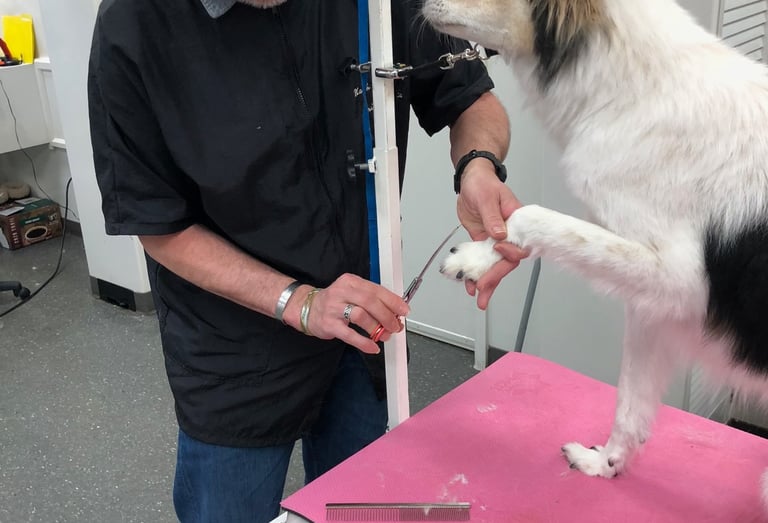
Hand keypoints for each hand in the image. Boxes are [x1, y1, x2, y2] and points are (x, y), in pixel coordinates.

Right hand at [290, 274, 408, 353]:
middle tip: (395, 325)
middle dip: (387, 315)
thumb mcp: (352, 292)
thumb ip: (372, 299)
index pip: (376, 290)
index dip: (393, 301)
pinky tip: (373, 347)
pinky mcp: (329, 325)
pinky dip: (364, 343)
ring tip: (384, 335)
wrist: (307, 308)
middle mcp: (342, 292)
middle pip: (370, 301)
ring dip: (377, 328)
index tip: (403, 310)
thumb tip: (395, 311)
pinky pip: (350, 335)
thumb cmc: (334, 301)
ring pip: (361, 316)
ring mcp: (334, 308)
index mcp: (351, 281)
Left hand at [456, 161, 528, 308]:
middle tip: (483, 290)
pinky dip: (475, 274)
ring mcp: (495, 241)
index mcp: (517, 223)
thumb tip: (500, 235)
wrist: (471, 181)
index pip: (518, 246)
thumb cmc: (483, 184)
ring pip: (493, 266)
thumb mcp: (487, 197)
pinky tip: (470, 284)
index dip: (509, 254)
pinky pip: (481, 262)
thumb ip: (493, 217)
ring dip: (486, 283)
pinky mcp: (482, 243)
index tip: (497, 250)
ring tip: (479, 298)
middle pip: (505, 262)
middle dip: (495, 278)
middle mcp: (508, 235)